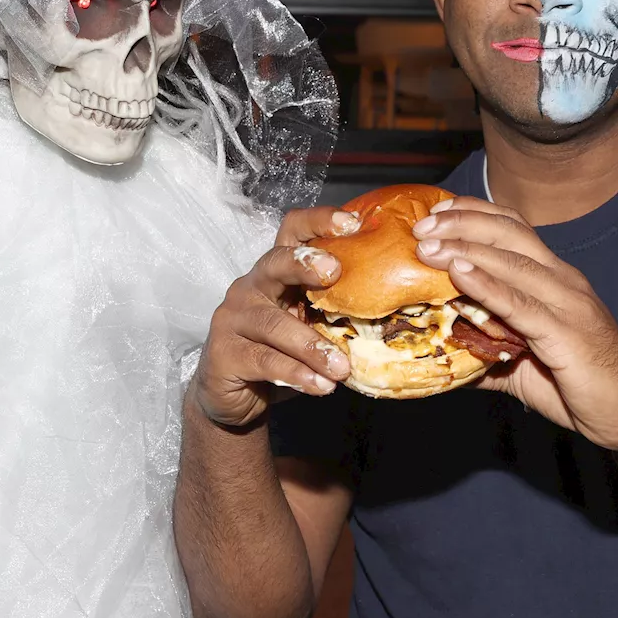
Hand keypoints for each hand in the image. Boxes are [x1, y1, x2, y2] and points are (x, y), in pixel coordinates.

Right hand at [192, 206, 358, 428]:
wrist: (234, 395)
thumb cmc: (281, 352)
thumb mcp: (308, 325)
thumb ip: (333, 312)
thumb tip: (391, 308)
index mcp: (276, 271)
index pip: (293, 231)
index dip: (319, 221)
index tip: (353, 224)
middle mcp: (251, 286)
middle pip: (275, 262)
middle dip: (304, 263)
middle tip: (335, 272)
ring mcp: (233, 318)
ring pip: (274, 324)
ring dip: (311, 345)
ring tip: (341, 367)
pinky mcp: (225, 353)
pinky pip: (265, 360)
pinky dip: (296, 374)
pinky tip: (320, 385)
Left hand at [412, 196, 617, 452]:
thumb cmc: (584, 388)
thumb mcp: (524, 364)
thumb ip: (485, 351)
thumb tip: (442, 354)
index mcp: (556, 278)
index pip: (514, 228)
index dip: (474, 214)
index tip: (436, 213)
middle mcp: (563, 280)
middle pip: (508, 234)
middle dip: (461, 224)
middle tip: (421, 227)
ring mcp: (568, 303)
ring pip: (511, 262)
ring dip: (464, 249)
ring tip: (427, 246)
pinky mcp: (567, 333)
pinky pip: (520, 304)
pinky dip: (487, 285)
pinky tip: (459, 273)